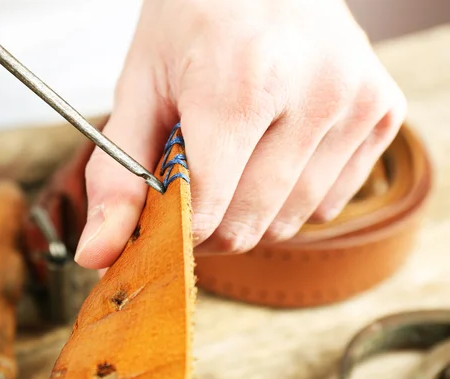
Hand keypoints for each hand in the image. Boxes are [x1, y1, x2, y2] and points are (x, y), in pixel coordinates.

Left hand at [74, 0, 406, 268]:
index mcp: (242, 82)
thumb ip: (118, 174)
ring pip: (291, 222)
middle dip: (211, 220)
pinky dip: (293, 194)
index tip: (165, 209)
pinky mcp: (382, 114)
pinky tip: (277, 147)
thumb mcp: (142, 85)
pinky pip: (329, 203)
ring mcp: (358, 104)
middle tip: (196, 178)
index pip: (207, 209)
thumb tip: (98, 253)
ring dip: (251, 209)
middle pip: (248, 225)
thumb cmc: (197, 19)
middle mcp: (314, 94)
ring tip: (237, 153)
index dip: (176, 224)